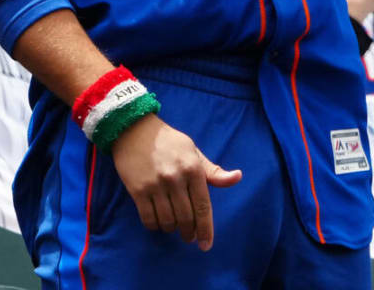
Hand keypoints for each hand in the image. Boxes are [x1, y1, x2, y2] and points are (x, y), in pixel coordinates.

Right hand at [110, 114, 241, 249]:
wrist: (135, 129)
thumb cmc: (169, 142)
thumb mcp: (194, 152)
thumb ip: (213, 171)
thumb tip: (238, 177)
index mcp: (192, 168)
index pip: (203, 206)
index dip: (206, 229)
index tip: (206, 245)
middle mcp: (175, 178)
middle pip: (186, 218)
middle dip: (189, 232)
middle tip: (189, 236)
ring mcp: (155, 185)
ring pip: (167, 221)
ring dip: (172, 229)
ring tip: (174, 226)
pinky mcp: (138, 190)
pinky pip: (149, 219)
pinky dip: (155, 226)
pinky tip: (158, 222)